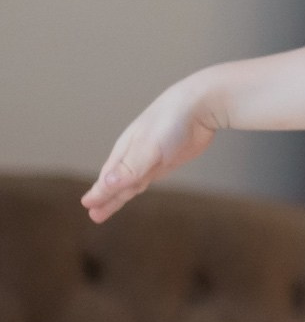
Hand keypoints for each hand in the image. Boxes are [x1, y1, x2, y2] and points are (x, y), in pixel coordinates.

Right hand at [81, 76, 223, 222]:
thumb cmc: (171, 123)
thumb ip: (130, 169)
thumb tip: (106, 185)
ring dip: (118, 196)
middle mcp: (134, 156)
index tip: (87, 204)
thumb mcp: (149, 148)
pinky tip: (131, 191)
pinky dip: (135, 187)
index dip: (99, 192)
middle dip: (105, 198)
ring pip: (131, 183)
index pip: (108, 178)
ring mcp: (151, 159)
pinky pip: (146, 178)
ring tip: (104, 210)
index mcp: (125, 151)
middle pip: (117, 183)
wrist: (199, 106)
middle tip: (93, 215)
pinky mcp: (167, 160)